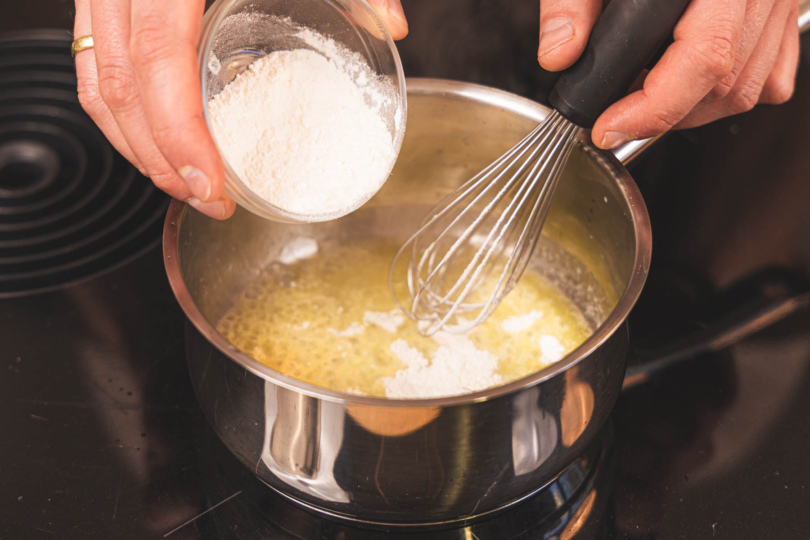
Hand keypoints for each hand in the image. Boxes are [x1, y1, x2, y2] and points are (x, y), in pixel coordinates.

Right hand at [73, 0, 407, 218]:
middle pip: (116, 84)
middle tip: (206, 198)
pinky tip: (157, 130)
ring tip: (182, 179)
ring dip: (133, 141)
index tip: (209, 184)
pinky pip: (94, 54)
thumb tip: (394, 26)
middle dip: (156, 157)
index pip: (158, 60)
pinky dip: (120, 104)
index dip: (177, 134)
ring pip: (94, 75)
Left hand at [537, 0, 799, 148]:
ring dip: (693, 110)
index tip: (607, 127)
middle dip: (666, 115)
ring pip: (753, 85)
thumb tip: (558, 55)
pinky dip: (728, 90)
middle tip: (616, 114)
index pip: (704, 58)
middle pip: (730, 82)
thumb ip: (572, 1)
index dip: (653, 108)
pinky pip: (772, 69)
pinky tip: (686, 82)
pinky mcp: (785, 3)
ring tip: (643, 98)